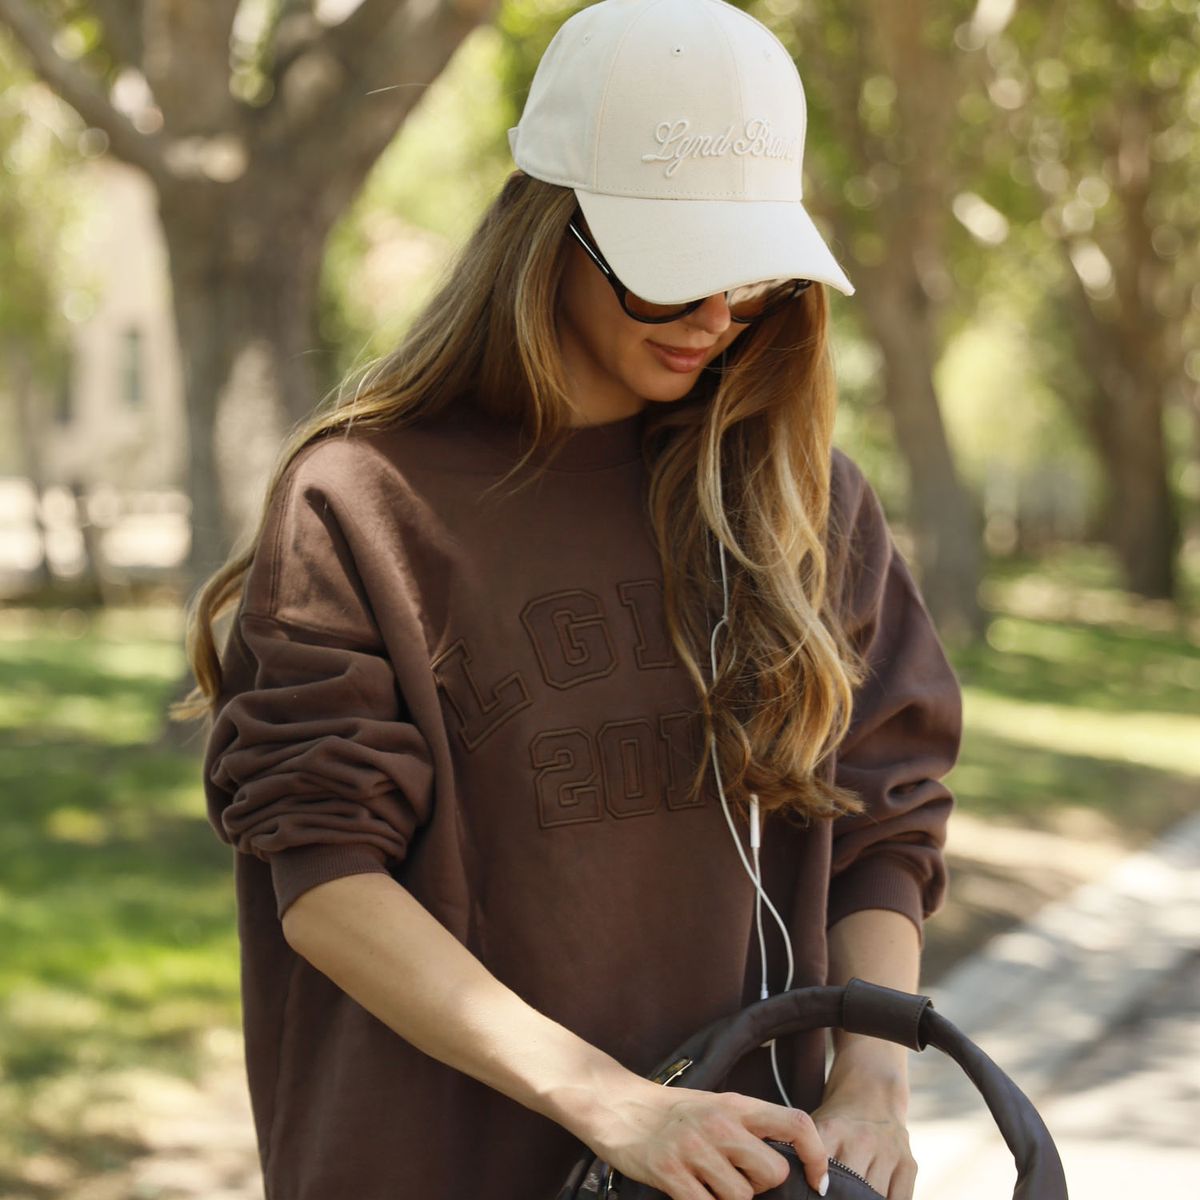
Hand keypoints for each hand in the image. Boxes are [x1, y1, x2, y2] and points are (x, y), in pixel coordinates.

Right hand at [587, 1078, 829, 1199]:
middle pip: (774, 1173)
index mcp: (736, 1104)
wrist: (615, 1104)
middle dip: (762, 1188)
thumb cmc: (669, 1111)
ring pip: (742, 1198)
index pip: (796, 1124)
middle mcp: (720, 1124)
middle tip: (739, 1181)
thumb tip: (785, 1163)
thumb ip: (747, 1128)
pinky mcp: (670, 1172)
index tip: (818, 1182)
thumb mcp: (713, 1105)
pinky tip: (690, 1193)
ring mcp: (694, 1149)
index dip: (817, 1156)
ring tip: (706, 1183)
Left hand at [811, 1046, 915, 1199]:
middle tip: (831, 1199)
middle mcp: (862, 1140)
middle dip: (839, 1198)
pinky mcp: (909, 1164)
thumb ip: (804, 1155)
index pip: (820, 1171)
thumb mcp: (816, 1128)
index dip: (816, 1190)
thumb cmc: (837, 1121)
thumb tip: (790, 1187)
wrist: (872, 1092)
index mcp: (832, 1130)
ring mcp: (889, 1152)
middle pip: (849, 1188)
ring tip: (850, 1198)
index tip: (817, 1193)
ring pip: (874, 1196)